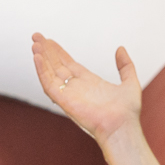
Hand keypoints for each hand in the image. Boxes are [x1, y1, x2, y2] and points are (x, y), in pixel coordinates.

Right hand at [31, 34, 142, 148]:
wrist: (123, 127)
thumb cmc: (127, 112)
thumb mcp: (130, 82)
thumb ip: (125, 65)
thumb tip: (120, 49)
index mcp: (89, 83)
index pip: (68, 64)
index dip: (58, 52)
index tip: (49, 41)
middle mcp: (77, 88)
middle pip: (56, 66)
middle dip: (46, 51)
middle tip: (36, 36)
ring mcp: (69, 95)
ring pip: (50, 73)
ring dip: (41, 58)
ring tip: (34, 42)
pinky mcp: (64, 101)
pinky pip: (48, 84)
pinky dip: (41, 71)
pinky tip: (36, 57)